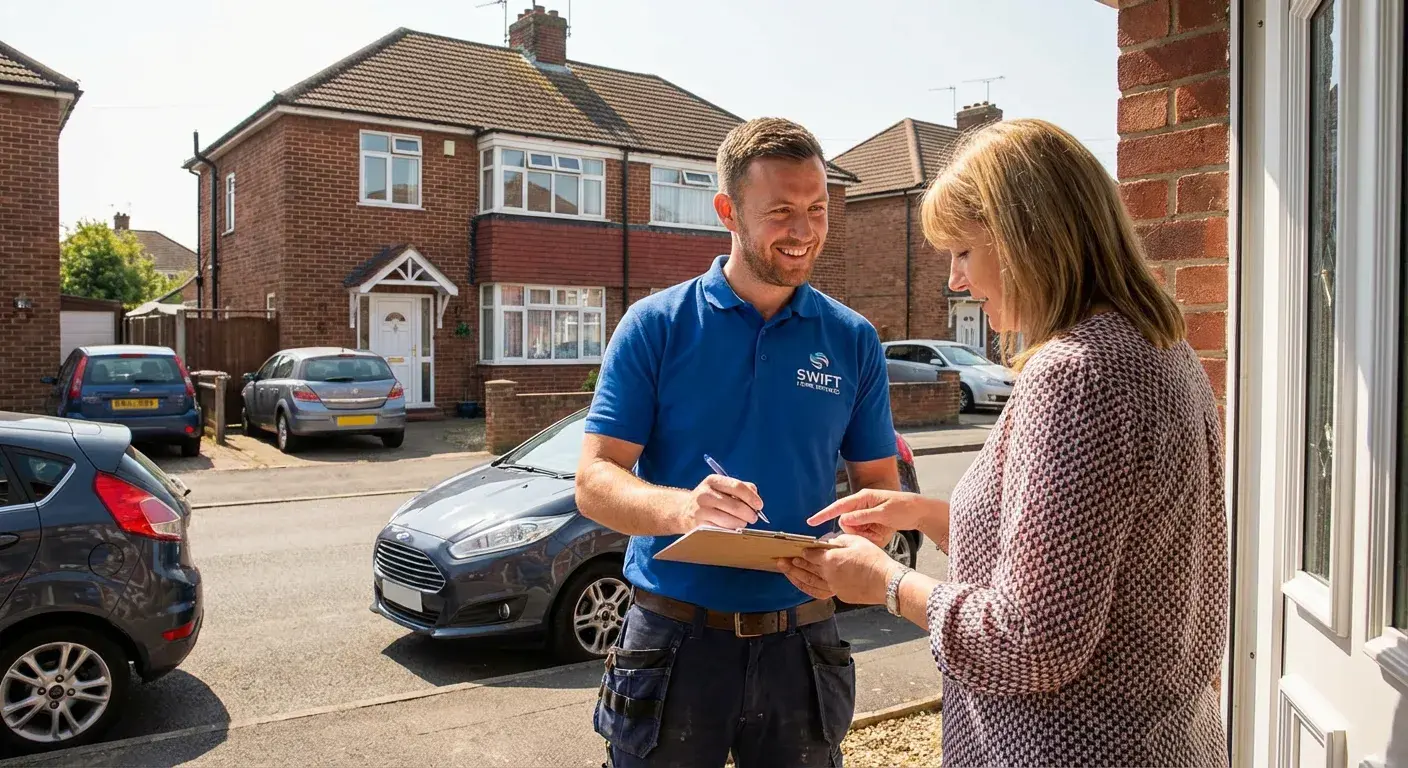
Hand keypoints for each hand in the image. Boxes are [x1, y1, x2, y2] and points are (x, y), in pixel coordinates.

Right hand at [676, 474, 762, 532]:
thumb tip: (755, 498)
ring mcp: (701, 510)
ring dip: (741, 523)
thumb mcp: (722, 487)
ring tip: (742, 522)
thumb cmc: (711, 498)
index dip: (751, 497)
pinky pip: (723, 529)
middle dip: (749, 514)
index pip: (737, 487)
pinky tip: (732, 527)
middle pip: (736, 506)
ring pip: (731, 520)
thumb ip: (742, 488)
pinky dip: (732, 530)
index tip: (759, 505)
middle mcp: (705, 494)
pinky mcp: (700, 524)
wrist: (684, 510)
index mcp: (713, 480)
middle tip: (753, 517)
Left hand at [776, 534, 899, 604]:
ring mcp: (834, 587)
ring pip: (809, 583)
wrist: (887, 582)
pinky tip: (805, 585)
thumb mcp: (857, 541)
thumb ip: (840, 541)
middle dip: (792, 564)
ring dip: (796, 577)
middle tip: (781, 561)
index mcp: (831, 559)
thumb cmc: (875, 561)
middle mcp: (829, 575)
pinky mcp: (840, 595)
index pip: (812, 554)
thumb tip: (831, 543)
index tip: (796, 550)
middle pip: (806, 568)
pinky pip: (819, 592)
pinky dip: (809, 588)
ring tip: (788, 573)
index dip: (803, 551)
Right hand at [808, 489, 935, 546]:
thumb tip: (843, 520)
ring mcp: (865, 514)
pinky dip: (871, 536)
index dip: (823, 514)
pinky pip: (863, 533)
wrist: (919, 511)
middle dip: (856, 531)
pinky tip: (883, 532)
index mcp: (862, 498)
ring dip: (866, 534)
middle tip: (875, 531)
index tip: (810, 522)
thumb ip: (863, 517)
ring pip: (854, 530)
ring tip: (882, 530)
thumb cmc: (903, 508)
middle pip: (846, 523)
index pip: (838, 506)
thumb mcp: (884, 513)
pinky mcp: (870, 522)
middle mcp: (861, 505)